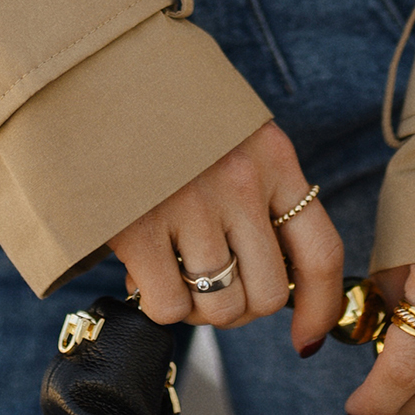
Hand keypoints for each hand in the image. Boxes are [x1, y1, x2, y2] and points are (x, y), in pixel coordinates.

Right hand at [109, 122, 344, 356]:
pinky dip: (159, 303)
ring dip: (198, 309)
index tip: (306, 338)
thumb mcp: (229, 136)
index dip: (321, 307)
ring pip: (221, 308)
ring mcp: (191, 204)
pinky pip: (170, 307)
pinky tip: (144, 271)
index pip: (320, 252)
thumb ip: (255, 195)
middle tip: (211, 288)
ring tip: (173, 274)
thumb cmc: (163, 112)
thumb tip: (267, 285)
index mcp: (272, 157)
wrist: (93, 76)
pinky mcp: (139, 227)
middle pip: (269, 294)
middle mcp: (241, 182)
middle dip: (242, 308)